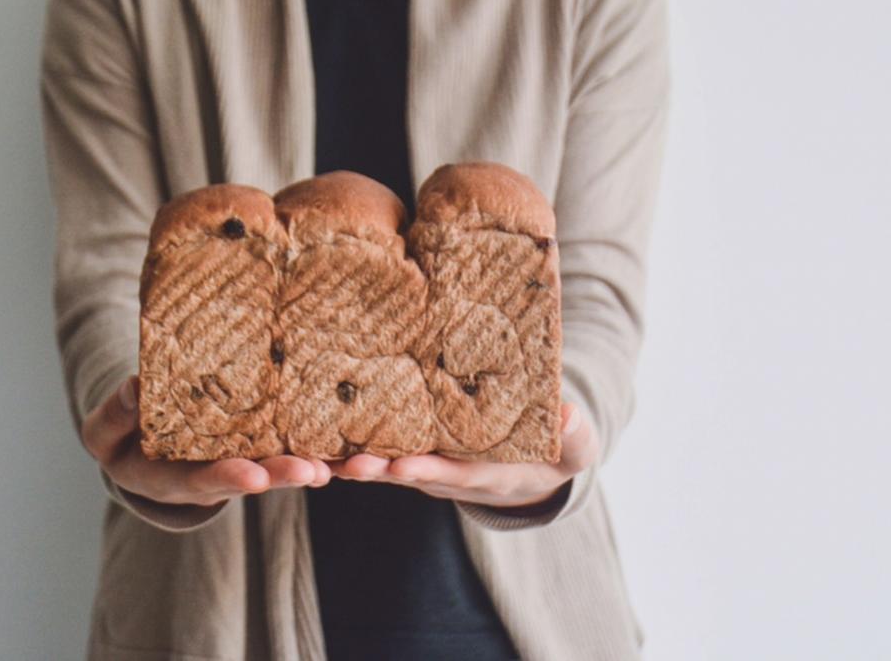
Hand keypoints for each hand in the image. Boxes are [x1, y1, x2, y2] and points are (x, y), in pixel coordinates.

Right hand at [80, 375, 332, 507]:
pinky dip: (317, 450)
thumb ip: (114, 417)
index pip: (203, 481)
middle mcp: (212, 476)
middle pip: (251, 478)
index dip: (228, 478)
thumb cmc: (120, 437)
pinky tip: (345, 446)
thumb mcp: (104, 433)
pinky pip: (288, 448)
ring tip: (333, 463)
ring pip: (277, 466)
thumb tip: (133, 388)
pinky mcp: (258, 445)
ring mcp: (239, 461)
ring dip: (306, 466)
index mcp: (172, 478)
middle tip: (310, 472)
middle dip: (280, 476)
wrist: (140, 442)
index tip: (252, 476)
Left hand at [327, 401, 598, 509]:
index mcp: (485, 474)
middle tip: (347, 464)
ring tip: (315, 451)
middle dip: (377, 470)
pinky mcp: (414, 445)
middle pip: (405, 473)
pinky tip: (317, 423)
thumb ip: (575, 435)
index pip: (452, 475)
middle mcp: (447, 473)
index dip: (427, 472)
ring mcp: (427, 461)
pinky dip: (350, 440)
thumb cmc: (558, 451)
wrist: (536, 463)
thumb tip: (571, 415)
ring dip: (351, 458)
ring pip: (383, 461)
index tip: (402, 467)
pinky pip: (379, 445)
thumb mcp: (575, 446)